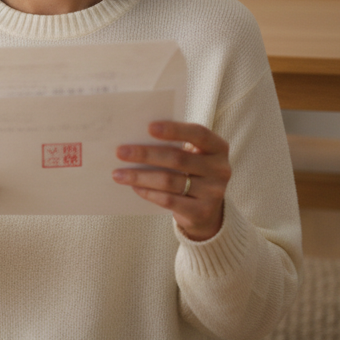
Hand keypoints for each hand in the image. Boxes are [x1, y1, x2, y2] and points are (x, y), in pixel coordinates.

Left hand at [113, 121, 229, 240]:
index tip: (149, 127)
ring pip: (170, 181)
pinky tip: (134, 187)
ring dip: (140, 176)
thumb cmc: (192, 174)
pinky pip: (169, 200)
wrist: (206, 211)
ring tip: (118, 174)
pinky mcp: (201, 211)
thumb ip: (175, 146)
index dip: (174, 130)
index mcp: (218, 148)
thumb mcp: (192, 157)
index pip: (198, 134)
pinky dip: (148, 192)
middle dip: (146, 154)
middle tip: (120, 152)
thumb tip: (135, 137)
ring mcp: (213, 192)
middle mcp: (220, 169)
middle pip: (178, 158)